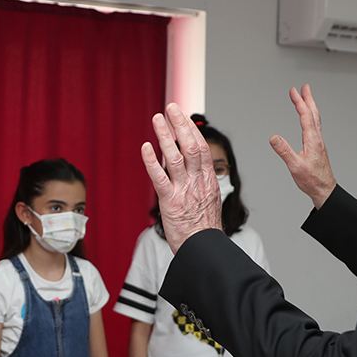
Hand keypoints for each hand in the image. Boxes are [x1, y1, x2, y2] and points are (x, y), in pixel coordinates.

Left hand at [141, 102, 223, 251]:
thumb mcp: (210, 200)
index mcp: (208, 180)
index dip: (192, 131)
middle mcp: (198, 181)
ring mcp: (184, 190)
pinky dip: (152, 161)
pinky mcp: (171, 201)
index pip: (202, 148)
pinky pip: (160, 178)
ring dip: (165, 136)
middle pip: (191, 146)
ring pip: (175, 157)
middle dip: (180, 125)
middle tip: (171, 107)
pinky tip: (145, 147)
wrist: (204, 249)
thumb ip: (203, 182)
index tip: (183, 117)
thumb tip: (199, 170)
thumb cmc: (204, 228)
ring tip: (157, 119)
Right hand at [270, 84, 336, 207]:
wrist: (324, 189)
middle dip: (307, 99)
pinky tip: (309, 119)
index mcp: (312, 140)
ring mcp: (318, 142)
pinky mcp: (318, 146)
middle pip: (313, 114)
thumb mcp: (295, 166)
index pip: (306, 116)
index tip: (294, 91)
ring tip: (306, 98)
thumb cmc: (312, 180)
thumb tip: (274, 138)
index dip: (299, 102)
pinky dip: (311, 117)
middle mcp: (317, 139)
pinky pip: (315, 126)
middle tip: (304, 87)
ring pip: (315, 119)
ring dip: (310, 106)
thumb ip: (284, 151)